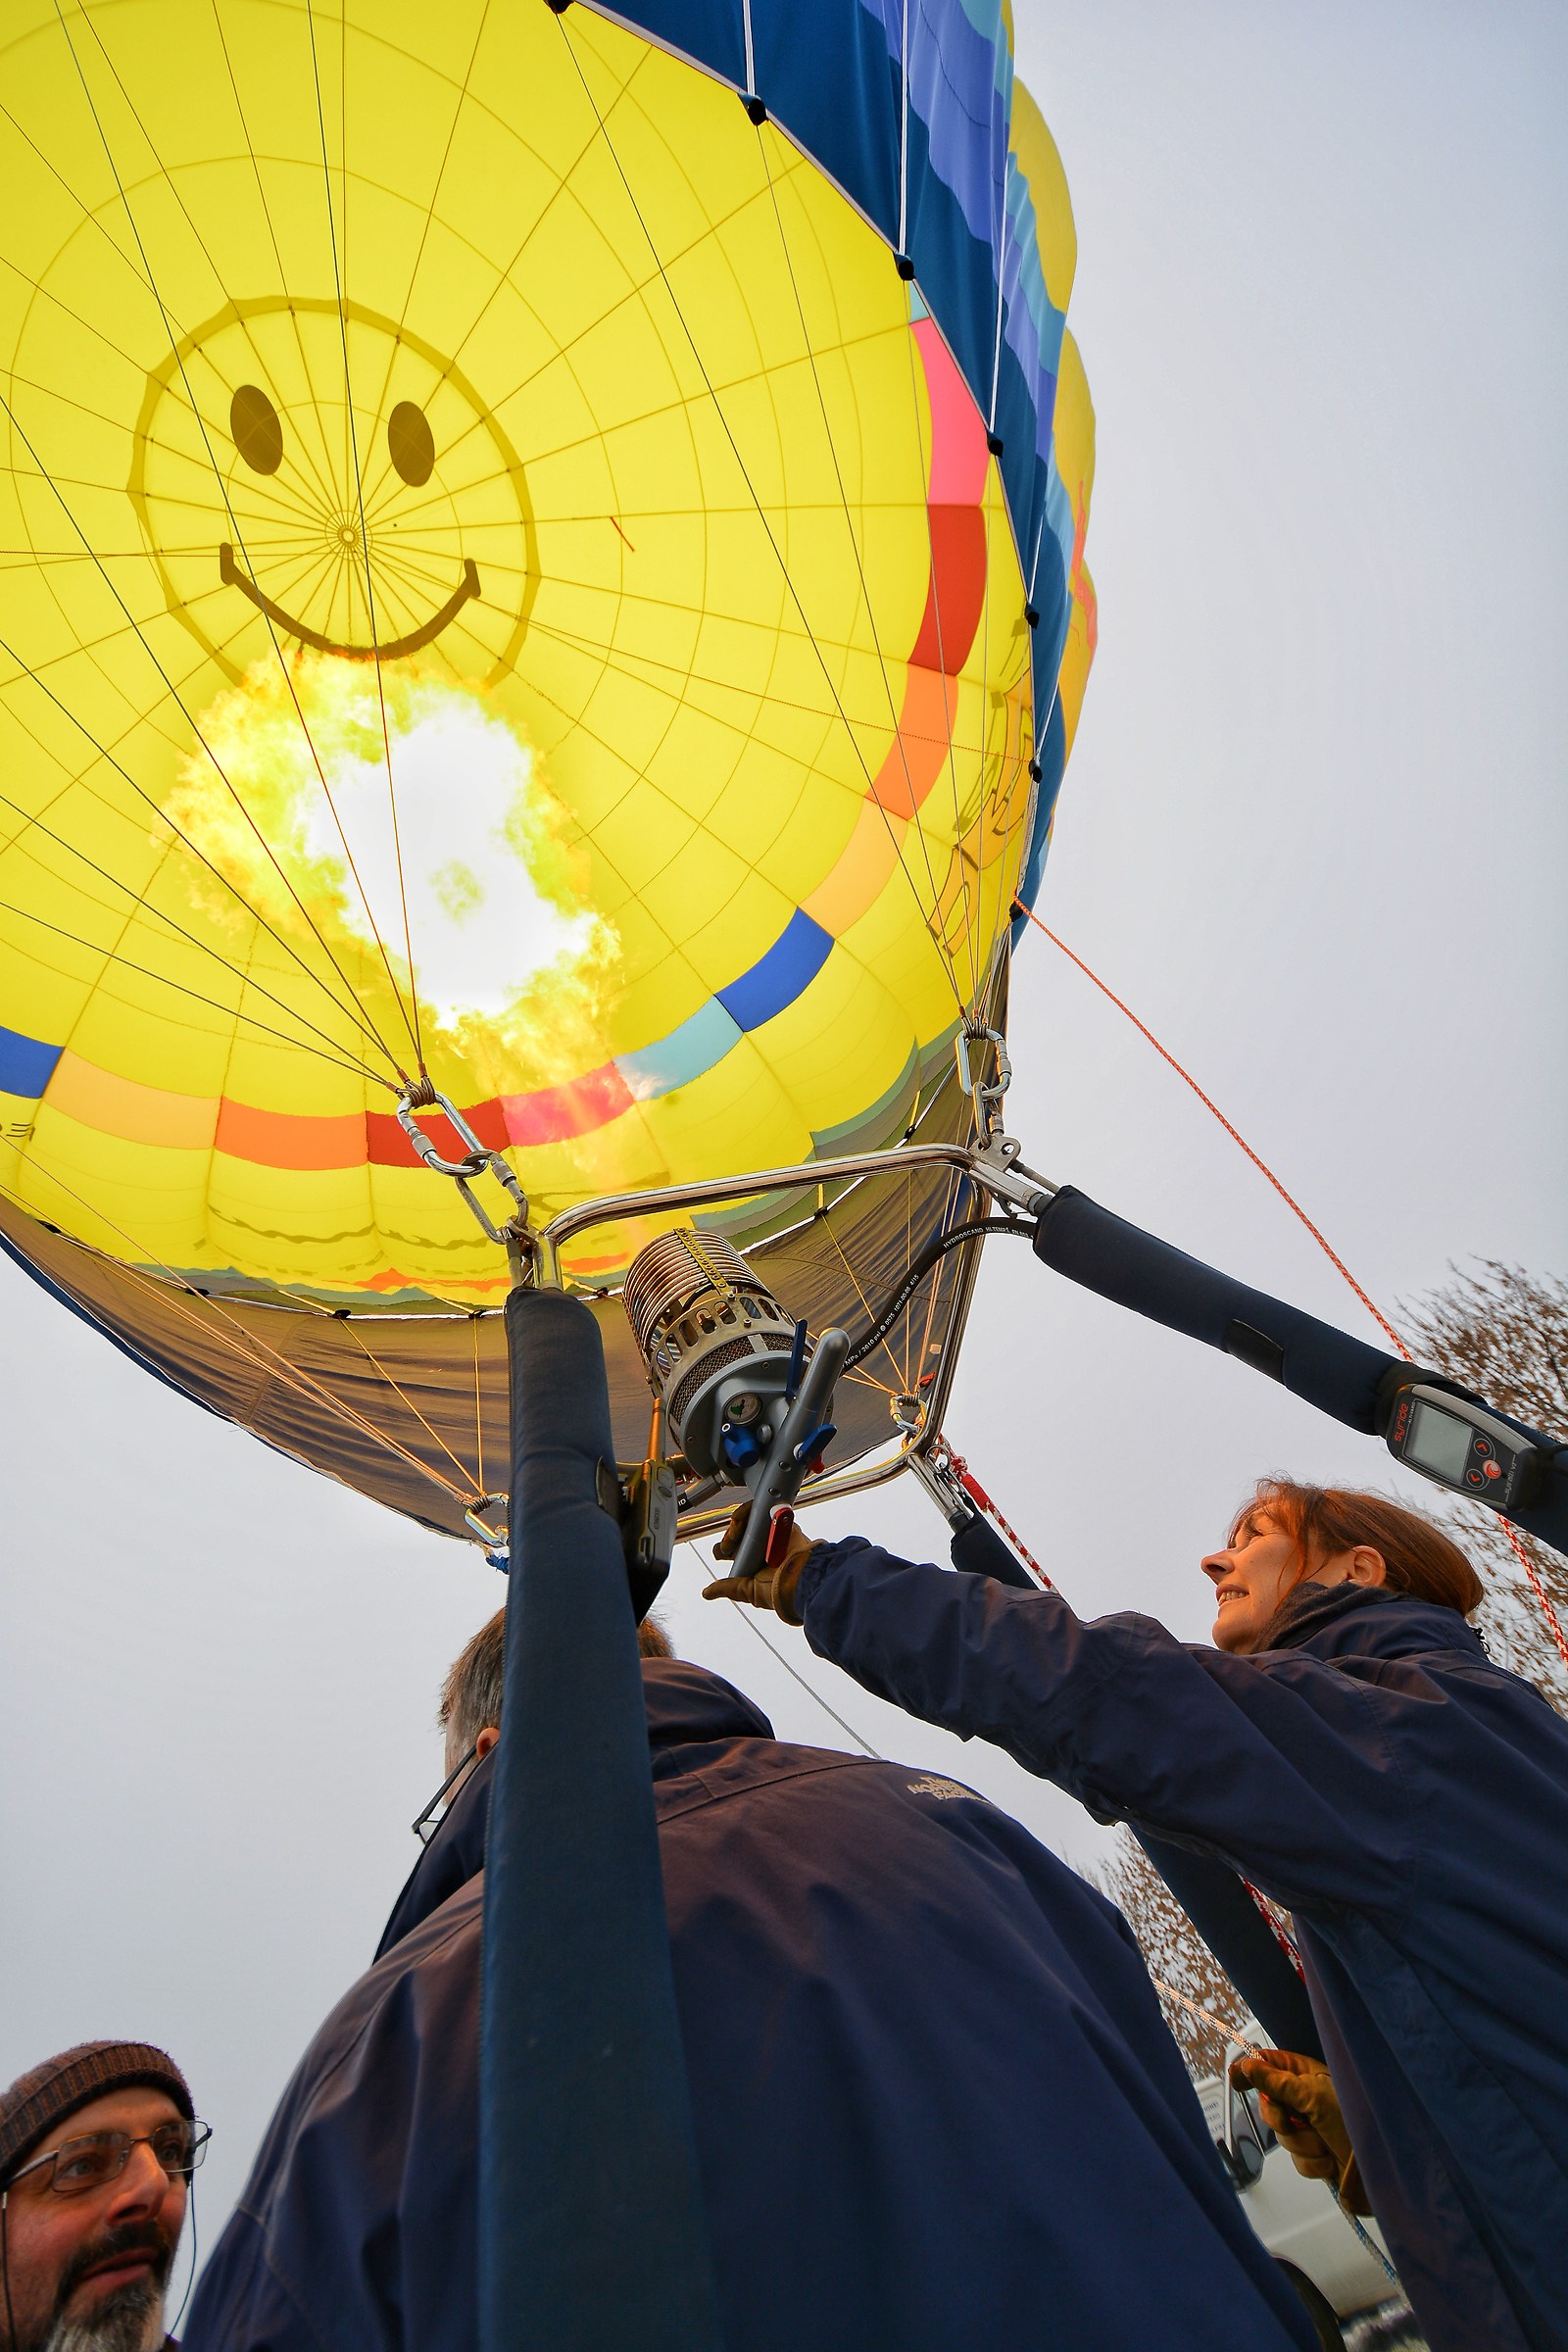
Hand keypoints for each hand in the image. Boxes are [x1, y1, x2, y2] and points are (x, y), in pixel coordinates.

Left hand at [701, 1502, 815, 1623]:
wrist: (800, 1578)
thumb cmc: (781, 1590)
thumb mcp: (748, 1592)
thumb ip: (728, 1588)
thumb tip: (707, 1593)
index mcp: (754, 1563)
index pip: (733, 1550)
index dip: (724, 1548)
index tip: (722, 1552)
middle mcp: (761, 1547)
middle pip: (738, 1534)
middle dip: (730, 1537)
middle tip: (729, 1547)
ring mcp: (769, 1534)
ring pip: (746, 1521)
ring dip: (736, 1526)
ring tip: (735, 1535)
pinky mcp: (778, 1521)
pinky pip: (759, 1510)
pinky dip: (747, 1511)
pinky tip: (740, 1519)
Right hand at [1229, 2048, 1369, 2213]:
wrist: (1381, 2168)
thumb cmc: (1356, 2121)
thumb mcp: (1312, 2097)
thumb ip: (1277, 2082)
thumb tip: (1247, 2065)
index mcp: (1307, 2074)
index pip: (1269, 2064)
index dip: (1251, 2070)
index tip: (1236, 2079)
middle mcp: (1307, 2098)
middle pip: (1269, 2104)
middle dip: (1280, 2119)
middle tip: (1293, 2121)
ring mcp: (1311, 2126)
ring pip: (1282, 2135)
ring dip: (1302, 2144)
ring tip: (1323, 2142)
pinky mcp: (1315, 2152)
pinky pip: (1295, 2158)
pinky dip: (1311, 2162)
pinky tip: (1328, 2158)